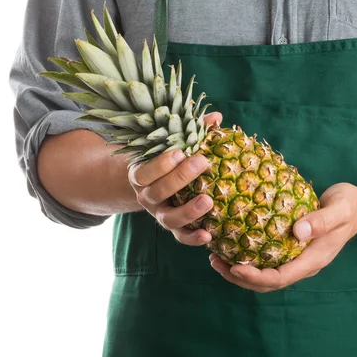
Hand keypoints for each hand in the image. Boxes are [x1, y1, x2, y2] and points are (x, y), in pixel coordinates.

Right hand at [128, 112, 222, 245]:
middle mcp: (146, 197)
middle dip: (180, 178)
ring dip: (188, 211)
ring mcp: (159, 214)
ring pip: (168, 219)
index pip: (144, 172)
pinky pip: (180, 237)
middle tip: (202, 162)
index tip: (180, 152)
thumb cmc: (168, 160)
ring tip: (208, 201)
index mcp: (140, 175)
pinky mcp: (173, 228)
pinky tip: (208, 236)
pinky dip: (193, 238)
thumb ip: (192, 131)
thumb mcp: (172, 145)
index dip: (160, 164)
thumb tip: (217, 117)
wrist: (153, 185)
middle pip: (158, 192)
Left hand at [209, 183, 356, 291]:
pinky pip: (266, 261)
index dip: (255, 276)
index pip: (280, 278)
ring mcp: (296, 259)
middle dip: (239, 277)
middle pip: (267, 282)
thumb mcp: (339, 209)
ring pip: (264, 275)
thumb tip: (297, 232)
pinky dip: (247, 258)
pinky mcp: (290, 250)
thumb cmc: (348, 206)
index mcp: (312, 260)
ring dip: (239, 271)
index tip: (234, 267)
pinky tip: (231, 246)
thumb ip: (322, 221)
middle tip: (215, 262)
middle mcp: (302, 264)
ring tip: (215, 258)